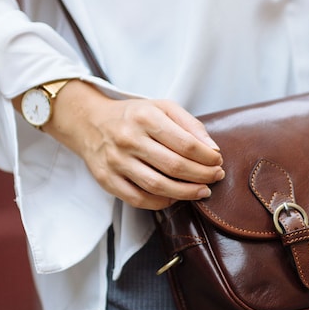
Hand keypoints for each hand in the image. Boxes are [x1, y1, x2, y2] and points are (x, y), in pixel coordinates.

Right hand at [44, 81, 224, 209]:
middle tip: (215, 177)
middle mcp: (129, 139)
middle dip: (202, 175)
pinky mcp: (107, 180)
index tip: (218, 161)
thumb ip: (190, 125)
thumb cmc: (133, 116)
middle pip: (174, 166)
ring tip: (202, 191)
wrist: (90, 123)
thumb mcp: (162, 107)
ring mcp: (116, 161)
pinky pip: (138, 199)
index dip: (207, 157)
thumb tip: (213, 150)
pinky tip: (175, 197)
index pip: (185, 143)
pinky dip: (161, 202)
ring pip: (158, 186)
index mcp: (145, 117)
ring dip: (186, 193)